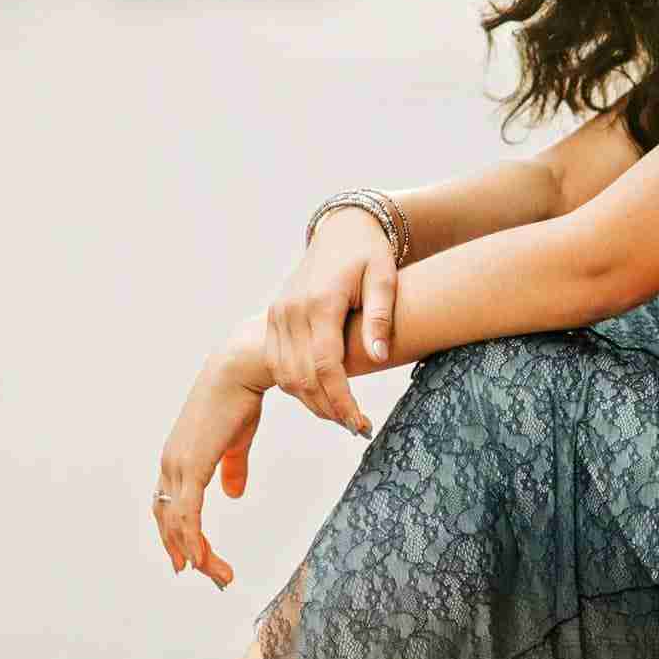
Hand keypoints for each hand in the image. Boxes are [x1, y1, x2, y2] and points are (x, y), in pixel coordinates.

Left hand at [151, 352, 264, 588]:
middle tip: (203, 574)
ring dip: (196, 554)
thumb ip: (233, 469)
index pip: (167, 506)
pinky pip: (187, 515)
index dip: (175, 534)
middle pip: (167, 520)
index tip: (188, 558)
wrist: (239, 371)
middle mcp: (170, 465)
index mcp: (177, 458)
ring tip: (217, 575)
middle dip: (183, 551)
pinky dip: (193, 541)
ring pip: (178, 525)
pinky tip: (203, 559)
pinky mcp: (191, 468)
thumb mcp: (236, 441)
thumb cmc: (239, 399)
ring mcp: (177, 466)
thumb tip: (233, 493)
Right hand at [267, 208, 394, 437]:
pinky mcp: (273, 320)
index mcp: (320, 301)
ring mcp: (277, 316)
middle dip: (329, 408)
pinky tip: (322, 396)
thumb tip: (378, 355)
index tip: (360, 423)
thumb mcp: (385, 277)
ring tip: (342, 417)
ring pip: (286, 376)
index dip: (341, 399)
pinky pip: (278, 364)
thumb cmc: (368, 254)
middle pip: (302, 377)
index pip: (325, 365)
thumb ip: (380, 316)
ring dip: (312, 402)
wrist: (341, 231)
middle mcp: (291, 311)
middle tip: (357, 427)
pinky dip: (297, 386)